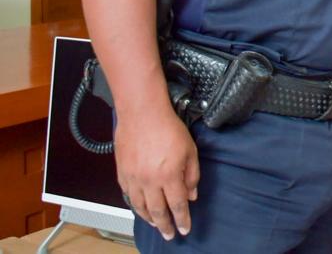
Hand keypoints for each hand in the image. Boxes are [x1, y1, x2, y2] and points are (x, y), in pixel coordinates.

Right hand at [115, 106, 199, 240]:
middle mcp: (150, 181)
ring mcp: (134, 178)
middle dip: (164, 225)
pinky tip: (140, 207)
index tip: (184, 229)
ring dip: (148, 218)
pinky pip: (128, 195)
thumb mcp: (190, 150)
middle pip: (157, 211)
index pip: (177, 205)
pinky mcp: (122, 172)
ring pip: (140, 206)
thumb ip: (192, 175)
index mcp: (169, 176)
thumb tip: (191, 195)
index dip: (182, 219)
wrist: (142, 113)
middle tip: (168, 234)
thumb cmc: (169, 127)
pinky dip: (135, 204)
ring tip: (155, 224)